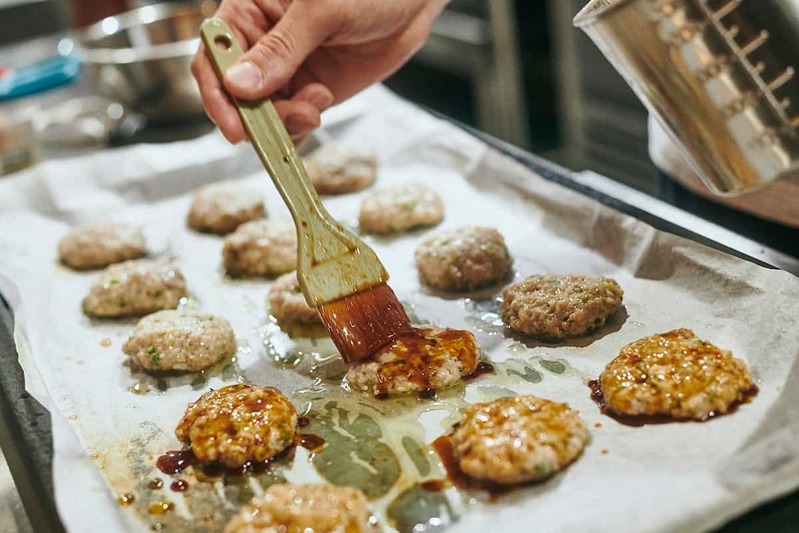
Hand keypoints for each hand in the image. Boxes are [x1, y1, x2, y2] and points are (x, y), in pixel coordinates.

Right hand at [192, 0, 448, 143]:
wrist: (414, 3)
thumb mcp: (322, 11)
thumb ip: (281, 49)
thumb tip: (239, 86)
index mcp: (249, 11)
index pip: (213, 55)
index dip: (216, 93)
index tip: (233, 126)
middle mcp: (261, 44)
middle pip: (234, 94)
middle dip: (256, 116)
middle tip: (285, 122)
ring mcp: (286, 71)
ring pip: (262, 114)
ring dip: (283, 123)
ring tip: (314, 107)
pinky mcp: (309, 91)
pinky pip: (289, 123)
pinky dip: (297, 130)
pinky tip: (317, 109)